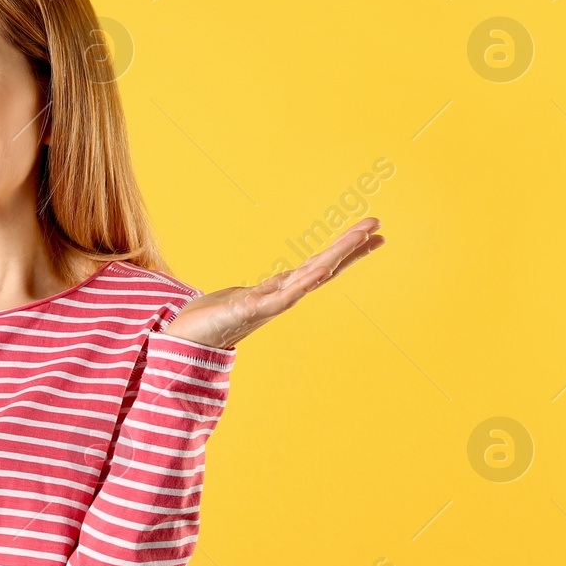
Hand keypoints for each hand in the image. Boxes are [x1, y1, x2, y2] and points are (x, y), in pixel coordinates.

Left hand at [160, 217, 386, 349]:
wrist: (189, 341)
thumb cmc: (215, 318)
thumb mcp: (247, 296)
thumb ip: (269, 289)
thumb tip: (286, 279)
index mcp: (281, 289)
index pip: (320, 265)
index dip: (345, 250)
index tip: (372, 232)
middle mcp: (282, 296)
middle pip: (323, 266)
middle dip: (349, 246)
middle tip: (376, 225)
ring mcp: (269, 304)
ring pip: (309, 277)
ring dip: (334, 258)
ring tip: (357, 239)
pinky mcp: (250, 311)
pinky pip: (282, 296)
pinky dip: (303, 285)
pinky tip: (321, 271)